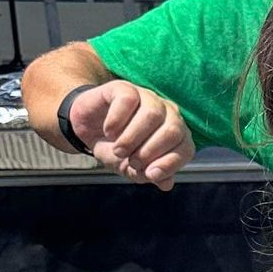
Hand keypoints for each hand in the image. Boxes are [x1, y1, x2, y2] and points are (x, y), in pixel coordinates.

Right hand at [67, 81, 191, 187]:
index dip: (169, 164)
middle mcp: (168, 113)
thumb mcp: (132, 169)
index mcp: (177, 135)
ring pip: (152, 115)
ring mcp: (148, 97)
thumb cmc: (116, 149)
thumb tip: (166, 183)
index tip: (149, 174)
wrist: (86, 131)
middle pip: (173, 131)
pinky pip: (128, 101)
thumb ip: (150, 175)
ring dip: (132, 139)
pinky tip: (109, 131)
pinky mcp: (125, 88)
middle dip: (150, 152)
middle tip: (131, 161)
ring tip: (118, 150)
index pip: (186, 149)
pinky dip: (116, 121)